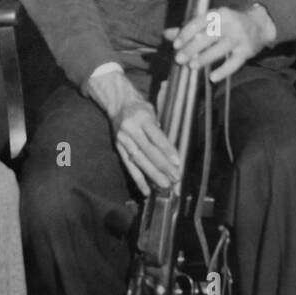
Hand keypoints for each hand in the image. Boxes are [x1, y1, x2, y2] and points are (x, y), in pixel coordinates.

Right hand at [85, 70, 180, 194]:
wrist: (118, 103)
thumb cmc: (140, 109)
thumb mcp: (152, 112)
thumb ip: (159, 131)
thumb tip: (171, 154)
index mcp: (142, 118)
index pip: (156, 137)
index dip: (167, 150)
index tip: (177, 163)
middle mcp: (131, 129)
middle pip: (148, 151)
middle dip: (163, 166)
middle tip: (175, 178)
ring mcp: (123, 139)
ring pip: (139, 160)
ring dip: (152, 175)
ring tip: (164, 185)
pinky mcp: (118, 148)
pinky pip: (128, 166)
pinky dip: (138, 179)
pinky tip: (146, 190)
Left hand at [163, 5, 273, 82]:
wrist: (261, 25)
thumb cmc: (229, 23)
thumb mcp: (211, 21)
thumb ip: (189, 28)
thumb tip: (165, 34)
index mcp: (219, 13)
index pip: (199, 21)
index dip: (186, 33)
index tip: (175, 44)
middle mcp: (230, 23)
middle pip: (208, 36)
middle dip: (192, 48)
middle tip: (179, 59)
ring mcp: (239, 37)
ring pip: (220, 49)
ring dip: (205, 58)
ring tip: (192, 66)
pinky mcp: (247, 51)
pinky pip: (234, 63)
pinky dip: (223, 71)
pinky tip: (212, 78)